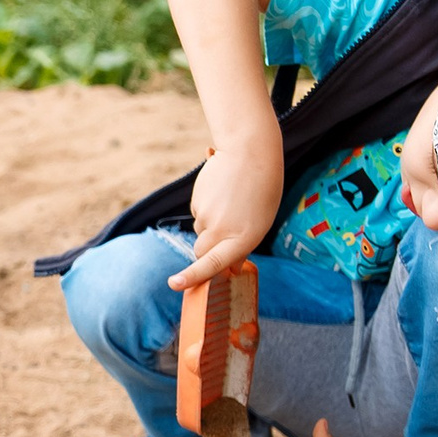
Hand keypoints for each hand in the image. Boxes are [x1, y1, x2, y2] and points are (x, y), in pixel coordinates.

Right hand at [171, 138, 281, 290]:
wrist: (250, 152)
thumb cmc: (263, 189)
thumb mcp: (261, 222)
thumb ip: (243, 246)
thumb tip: (231, 268)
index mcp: (244, 238)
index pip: (213, 264)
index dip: (193, 277)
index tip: (174, 284)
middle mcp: (222, 229)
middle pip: (201, 252)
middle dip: (207, 250)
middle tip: (227, 230)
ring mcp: (206, 215)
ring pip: (201, 231)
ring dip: (211, 225)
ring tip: (231, 202)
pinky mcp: (197, 201)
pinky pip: (199, 214)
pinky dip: (207, 208)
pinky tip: (222, 193)